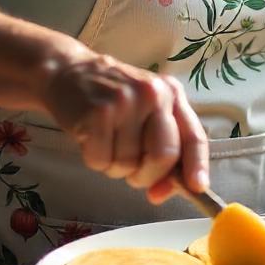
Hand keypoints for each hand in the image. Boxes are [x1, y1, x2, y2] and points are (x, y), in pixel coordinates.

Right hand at [33, 51, 208, 198]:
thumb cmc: (111, 99)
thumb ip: (161, 148)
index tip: (197, 188)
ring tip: (106, 141)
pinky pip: (102, 161)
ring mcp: (126, 101)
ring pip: (129, 165)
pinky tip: (90, 138)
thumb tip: (162, 192)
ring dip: (115, 166)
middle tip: (131, 171)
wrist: (68, 72)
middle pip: (164, 156)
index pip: (193, 136)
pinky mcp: (98, 112)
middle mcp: (153, 94)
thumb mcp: (145, 113)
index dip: (197, 166)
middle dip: (147, 176)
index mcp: (171, 94)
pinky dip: (95, 160)